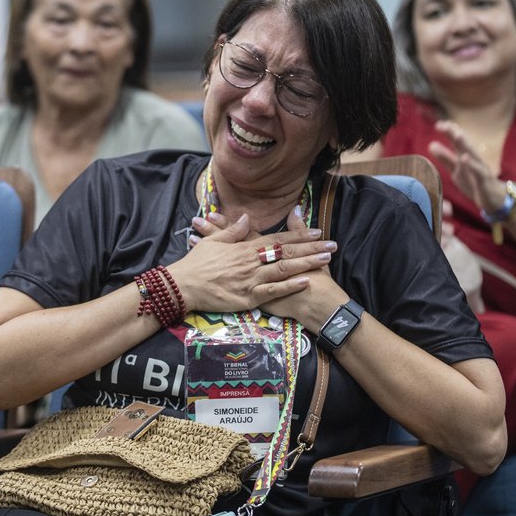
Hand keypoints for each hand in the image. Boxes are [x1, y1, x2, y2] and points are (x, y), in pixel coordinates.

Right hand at [170, 206, 336, 312]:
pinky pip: (273, 291)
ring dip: (307, 263)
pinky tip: (306, 280)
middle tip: (332, 245)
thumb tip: (246, 218)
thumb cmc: (196, 263)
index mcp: (245, 247)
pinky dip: (290, 285)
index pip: (277, 239)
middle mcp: (251, 261)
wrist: (183, 285)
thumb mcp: (212, 241)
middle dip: (311, 248)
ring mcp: (251, 279)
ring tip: (326, 259)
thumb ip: (232, 230)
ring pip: (284, 269)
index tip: (317, 231)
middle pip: (286, 252)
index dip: (298, 235)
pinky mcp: (248, 297)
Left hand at [427, 120, 504, 214]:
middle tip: (444, 124)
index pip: (456, 141)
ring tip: (457, 134)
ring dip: (465, 144)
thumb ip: (445, 158)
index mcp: (465, 156)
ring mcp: (480, 169)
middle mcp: (473, 159)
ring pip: (472, 154)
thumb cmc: (474, 183)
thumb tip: (431, 144)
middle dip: (454, 133)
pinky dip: (471, 165)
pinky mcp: (484, 180)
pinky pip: (477, 171)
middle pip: (463, 144)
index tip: (438, 124)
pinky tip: (464, 158)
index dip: (449, 132)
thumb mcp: (456, 170)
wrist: (495, 199)